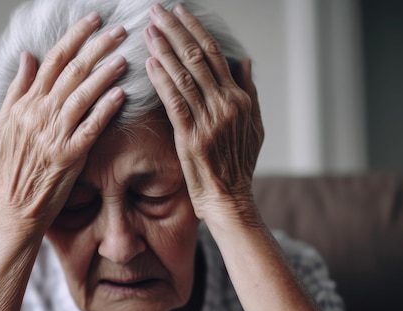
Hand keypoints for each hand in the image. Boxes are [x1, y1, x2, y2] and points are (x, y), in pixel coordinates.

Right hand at [0, 12, 126, 229]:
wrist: (15, 206)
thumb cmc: (12, 165)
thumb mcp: (3, 123)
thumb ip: (18, 88)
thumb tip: (28, 56)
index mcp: (26, 103)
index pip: (53, 61)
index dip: (75, 37)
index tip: (93, 20)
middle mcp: (40, 114)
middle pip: (72, 72)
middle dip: (97, 47)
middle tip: (120, 30)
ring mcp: (54, 135)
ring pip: (82, 95)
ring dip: (104, 73)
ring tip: (124, 56)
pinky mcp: (69, 155)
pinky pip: (90, 127)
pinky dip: (105, 109)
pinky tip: (120, 94)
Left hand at [144, 4, 263, 221]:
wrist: (230, 199)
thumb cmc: (238, 165)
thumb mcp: (254, 125)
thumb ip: (249, 91)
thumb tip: (244, 60)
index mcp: (240, 99)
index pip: (214, 54)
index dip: (195, 30)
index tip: (178, 12)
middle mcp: (227, 104)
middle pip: (197, 58)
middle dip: (175, 30)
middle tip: (157, 10)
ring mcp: (210, 120)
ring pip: (184, 76)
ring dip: (164, 49)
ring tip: (149, 29)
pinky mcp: (192, 137)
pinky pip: (175, 102)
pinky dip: (162, 80)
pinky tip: (150, 62)